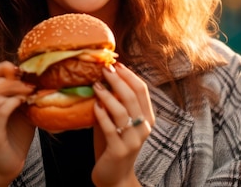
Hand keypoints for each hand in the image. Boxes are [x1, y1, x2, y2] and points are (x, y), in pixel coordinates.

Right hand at [0, 61, 34, 184]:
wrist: (7, 165)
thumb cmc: (16, 136)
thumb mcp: (21, 109)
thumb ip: (22, 93)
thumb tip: (35, 75)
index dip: (3, 67)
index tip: (20, 73)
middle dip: (13, 79)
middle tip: (30, 85)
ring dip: (16, 90)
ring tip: (30, 94)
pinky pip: (1, 111)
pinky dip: (14, 102)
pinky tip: (23, 103)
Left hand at [91, 62, 154, 186]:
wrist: (115, 178)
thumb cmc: (113, 146)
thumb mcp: (117, 122)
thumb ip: (114, 104)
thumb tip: (101, 78)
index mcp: (146, 118)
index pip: (142, 90)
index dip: (129, 75)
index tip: (116, 64)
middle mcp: (143, 128)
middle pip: (132, 96)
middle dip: (118, 80)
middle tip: (104, 69)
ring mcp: (133, 140)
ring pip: (122, 111)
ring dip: (108, 95)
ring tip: (95, 85)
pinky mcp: (119, 150)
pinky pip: (110, 128)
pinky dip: (101, 114)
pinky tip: (94, 105)